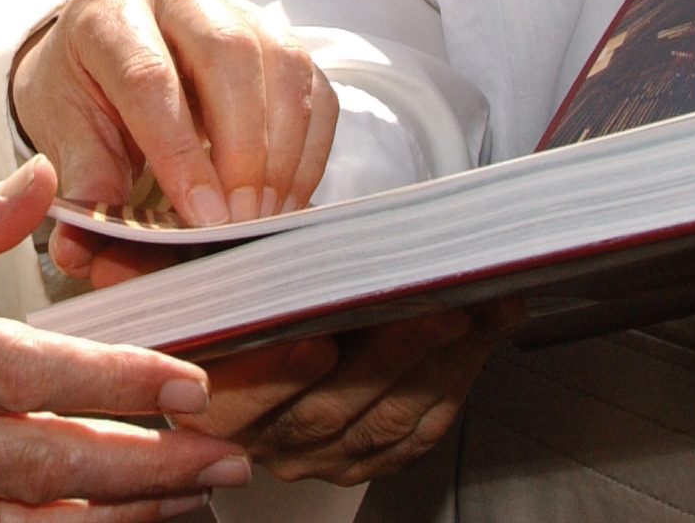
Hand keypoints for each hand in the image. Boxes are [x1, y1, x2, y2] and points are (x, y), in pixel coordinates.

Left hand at [12, 0, 337, 264]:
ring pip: (283, 61)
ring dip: (285, 149)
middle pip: (229, 53)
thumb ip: (81, 183)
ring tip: (268, 216)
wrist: (105, 51)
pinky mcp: (276, 35)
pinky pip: (313, 85)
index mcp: (108, 13)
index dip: (179, 150)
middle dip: (244, 147)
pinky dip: (310, 146)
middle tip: (241, 220)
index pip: (148, 76)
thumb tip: (80, 251)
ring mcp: (234, 7)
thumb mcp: (66, 131)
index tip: (203, 217)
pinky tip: (288, 196)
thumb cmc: (86, 90)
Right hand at [182, 301, 524, 485]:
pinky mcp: (366, 457)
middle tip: (438, 308)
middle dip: (393, 356)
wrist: (262, 335)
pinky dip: (457, 377)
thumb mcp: (211, 284)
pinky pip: (418, 429)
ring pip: (386, 421)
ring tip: (481, 310)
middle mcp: (267, 441)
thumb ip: (216, 274)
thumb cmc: (241, 303)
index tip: (318, 343)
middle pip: (329, 410)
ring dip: (442, 362)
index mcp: (214, 405)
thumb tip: (223, 237)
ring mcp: (320, 455)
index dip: (281, 375)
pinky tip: (483, 333)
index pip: (243, 401)